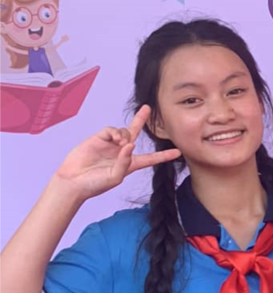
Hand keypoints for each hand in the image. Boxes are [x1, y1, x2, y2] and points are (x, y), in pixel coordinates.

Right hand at [52, 106, 180, 200]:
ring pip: (124, 131)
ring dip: (126, 134)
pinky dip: (116, 133)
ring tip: (121, 144)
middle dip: (141, 120)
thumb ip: (125, 163)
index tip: (178, 152)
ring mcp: (110, 144)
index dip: (163, 155)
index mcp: (129, 164)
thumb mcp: (115, 177)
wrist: (73, 181)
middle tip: (147, 108)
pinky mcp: (98, 139)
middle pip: (135, 133)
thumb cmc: (95, 184)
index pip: (150, 158)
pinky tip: (116, 140)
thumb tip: (130, 145)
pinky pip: (111, 130)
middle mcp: (121, 152)